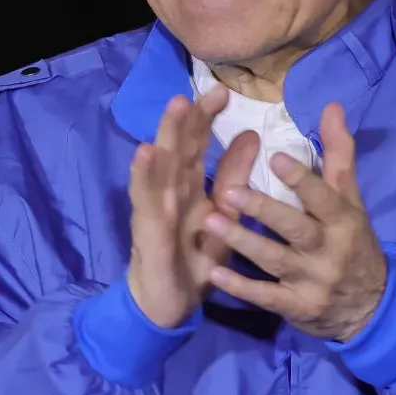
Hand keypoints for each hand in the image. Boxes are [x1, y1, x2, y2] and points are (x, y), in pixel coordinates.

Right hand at [126, 86, 259, 328]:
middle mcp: (168, 192)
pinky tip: (145, 154)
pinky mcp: (148, 230)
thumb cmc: (193, 260)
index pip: (194, 146)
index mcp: (186, 187)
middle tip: (197, 89)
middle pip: (175, 148)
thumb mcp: (222, 217)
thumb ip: (232, 178)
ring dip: (165, 136)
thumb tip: (252, 135)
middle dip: (185, 118)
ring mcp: (155, 209)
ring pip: (159, 166)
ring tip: (175, 106)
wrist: (167, 305)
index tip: (222, 92)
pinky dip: (144, 176)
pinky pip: (146, 201)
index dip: (204, 118)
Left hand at [201, 102, 387, 341]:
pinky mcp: (296, 308)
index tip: (273, 157)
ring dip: (242, 242)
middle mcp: (329, 251)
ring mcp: (313, 282)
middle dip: (263, 210)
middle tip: (227, 192)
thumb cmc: (353, 243)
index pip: (323, 197)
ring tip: (210, 223)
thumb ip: (338, 154)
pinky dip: (241, 287)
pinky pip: (266, 297)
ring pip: (274, 260)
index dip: (301, 178)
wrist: (369, 307)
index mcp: (343, 220)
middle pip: (295, 228)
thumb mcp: (351, 200)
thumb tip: (331, 105)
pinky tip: (214, 273)